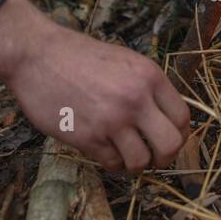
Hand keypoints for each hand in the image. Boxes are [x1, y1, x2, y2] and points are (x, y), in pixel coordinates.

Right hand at [0, 0, 189, 171]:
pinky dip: (112, 163)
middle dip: (165, 157)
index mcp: (149, 77)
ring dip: (136, 164)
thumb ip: (148, 87)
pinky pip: (112, 163)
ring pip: (141, 161)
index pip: (182, 117)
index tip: (170, 140)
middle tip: (154, 157)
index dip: (180, 135)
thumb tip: (167, 117)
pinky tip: (106, 153)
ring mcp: (112, 120)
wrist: (38, 55)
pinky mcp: (87, 136)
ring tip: (126, 156)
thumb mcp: (126, 61)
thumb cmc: (81, 57)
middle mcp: (136, 99)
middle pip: (171, 145)